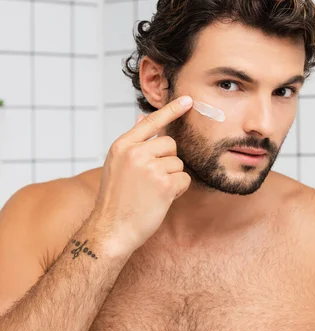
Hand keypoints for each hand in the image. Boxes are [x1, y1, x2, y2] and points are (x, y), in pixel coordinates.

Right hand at [91, 95, 192, 256]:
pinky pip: (184, 180)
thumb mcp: (116, 166)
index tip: (188, 100)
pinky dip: (177, 191)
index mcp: (121, 146)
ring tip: (153, 193)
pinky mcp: (164, 184)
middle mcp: (135, 153)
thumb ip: (132, 144)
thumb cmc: (115, 201)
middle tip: (152, 181)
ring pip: (178, 164)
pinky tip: (161, 200)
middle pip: (170, 145)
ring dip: (172, 179)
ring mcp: (150, 168)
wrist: (111, 230)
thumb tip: (140, 119)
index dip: (171, 109)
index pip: (150, 122)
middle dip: (168, 162)